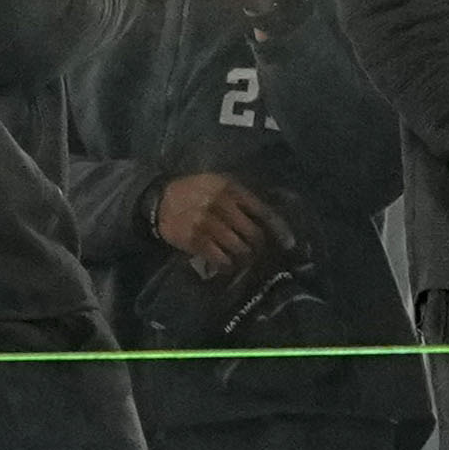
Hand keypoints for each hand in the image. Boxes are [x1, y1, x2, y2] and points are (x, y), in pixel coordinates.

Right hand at [153, 173, 281, 273]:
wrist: (160, 200)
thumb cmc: (194, 191)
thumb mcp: (218, 183)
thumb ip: (241, 197)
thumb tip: (268, 218)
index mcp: (230, 188)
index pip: (261, 211)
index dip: (277, 229)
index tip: (288, 243)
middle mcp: (221, 204)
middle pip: (252, 233)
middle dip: (259, 247)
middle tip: (259, 253)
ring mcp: (208, 223)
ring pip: (238, 248)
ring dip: (244, 258)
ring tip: (244, 260)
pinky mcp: (196, 240)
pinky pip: (220, 258)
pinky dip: (227, 265)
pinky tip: (227, 265)